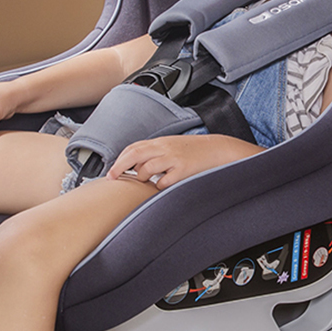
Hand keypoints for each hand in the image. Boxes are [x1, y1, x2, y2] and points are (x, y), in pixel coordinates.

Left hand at [107, 135, 262, 189]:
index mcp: (161, 142)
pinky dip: (158, 186)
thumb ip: (156, 153)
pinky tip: (160, 188)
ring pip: (146, 168)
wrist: (219, 150)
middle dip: (119, 167)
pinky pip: (163, 181)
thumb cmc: (196, 152)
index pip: (133, 148)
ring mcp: (173, 159)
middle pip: (134, 155)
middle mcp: (164, 148)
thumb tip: (136, 165)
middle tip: (111, 178)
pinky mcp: (183, 170)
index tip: (111, 171)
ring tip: (143, 183)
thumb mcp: (174, 147)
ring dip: (140, 177)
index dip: (120, 159)